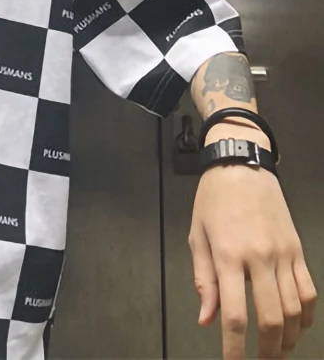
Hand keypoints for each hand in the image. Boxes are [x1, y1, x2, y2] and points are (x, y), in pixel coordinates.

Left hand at [189, 154, 316, 358]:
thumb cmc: (212, 200)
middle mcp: (259, 258)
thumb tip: (206, 320)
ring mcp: (283, 255)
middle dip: (266, 351)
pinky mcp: (297, 250)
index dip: (234, 347)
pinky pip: (308, 291)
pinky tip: (296, 328)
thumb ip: (203, 280)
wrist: (241, 166)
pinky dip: (306, 316)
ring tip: (277, 353)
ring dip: (287, 338)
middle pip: (270, 318)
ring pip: (294, 310)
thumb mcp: (197, 236)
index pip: (234, 315)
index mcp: (228, 256)